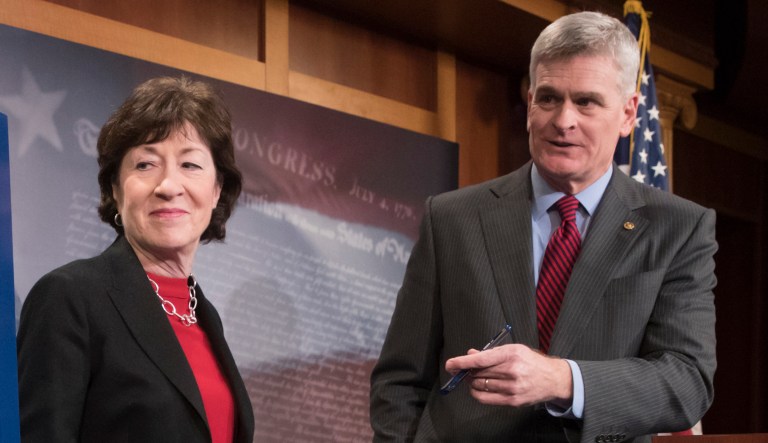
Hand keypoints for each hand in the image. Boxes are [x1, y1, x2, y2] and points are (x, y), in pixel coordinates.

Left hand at [444, 344, 572, 407]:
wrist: (553, 379)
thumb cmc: (531, 362)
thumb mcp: (513, 349)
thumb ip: (490, 352)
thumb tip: (470, 354)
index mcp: (511, 354)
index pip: (481, 360)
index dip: (462, 362)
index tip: (451, 364)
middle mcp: (512, 371)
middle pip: (478, 373)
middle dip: (467, 371)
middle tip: (464, 369)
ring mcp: (512, 388)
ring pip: (480, 385)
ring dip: (472, 382)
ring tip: (475, 377)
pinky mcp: (512, 401)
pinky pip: (486, 398)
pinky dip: (477, 392)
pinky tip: (478, 387)